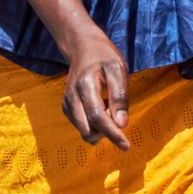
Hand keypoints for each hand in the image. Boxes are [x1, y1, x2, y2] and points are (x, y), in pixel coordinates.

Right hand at [62, 27, 129, 150]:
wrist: (82, 48)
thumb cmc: (103, 56)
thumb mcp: (118, 68)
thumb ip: (120, 96)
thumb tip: (122, 124)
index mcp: (85, 85)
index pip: (97, 117)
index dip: (112, 134)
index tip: (126, 146)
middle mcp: (71, 97)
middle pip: (87, 130)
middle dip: (106, 132)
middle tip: (116, 111)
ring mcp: (67, 104)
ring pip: (84, 131)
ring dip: (101, 127)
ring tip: (108, 105)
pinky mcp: (66, 108)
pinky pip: (82, 126)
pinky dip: (94, 124)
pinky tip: (101, 106)